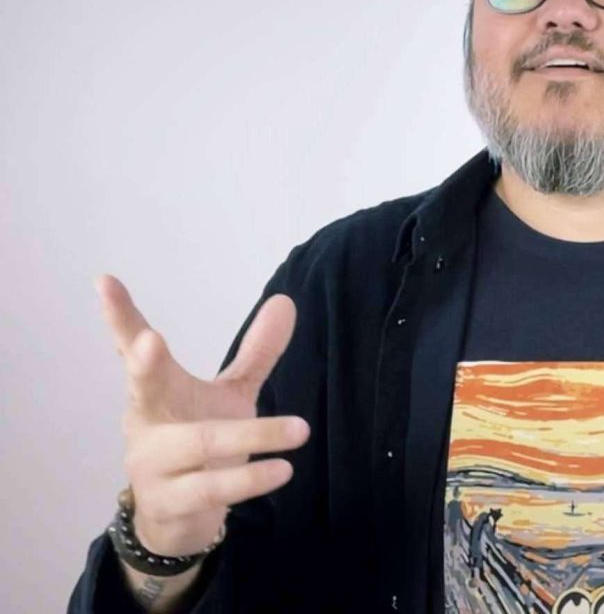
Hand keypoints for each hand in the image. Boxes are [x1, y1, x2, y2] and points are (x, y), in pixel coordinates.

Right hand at [97, 274, 310, 556]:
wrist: (176, 520)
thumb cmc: (199, 443)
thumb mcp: (229, 397)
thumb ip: (254, 354)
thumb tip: (286, 301)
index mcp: (155, 391)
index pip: (132, 349)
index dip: (119, 318)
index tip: (105, 281)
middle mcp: (146, 423)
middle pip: (144, 390)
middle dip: (145, 367)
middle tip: (150, 341)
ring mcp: (151, 465)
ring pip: (200, 443)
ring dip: (254, 435)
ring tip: (301, 429)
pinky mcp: (169, 504)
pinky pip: (211, 489)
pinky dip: (250, 479)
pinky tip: (283, 470)